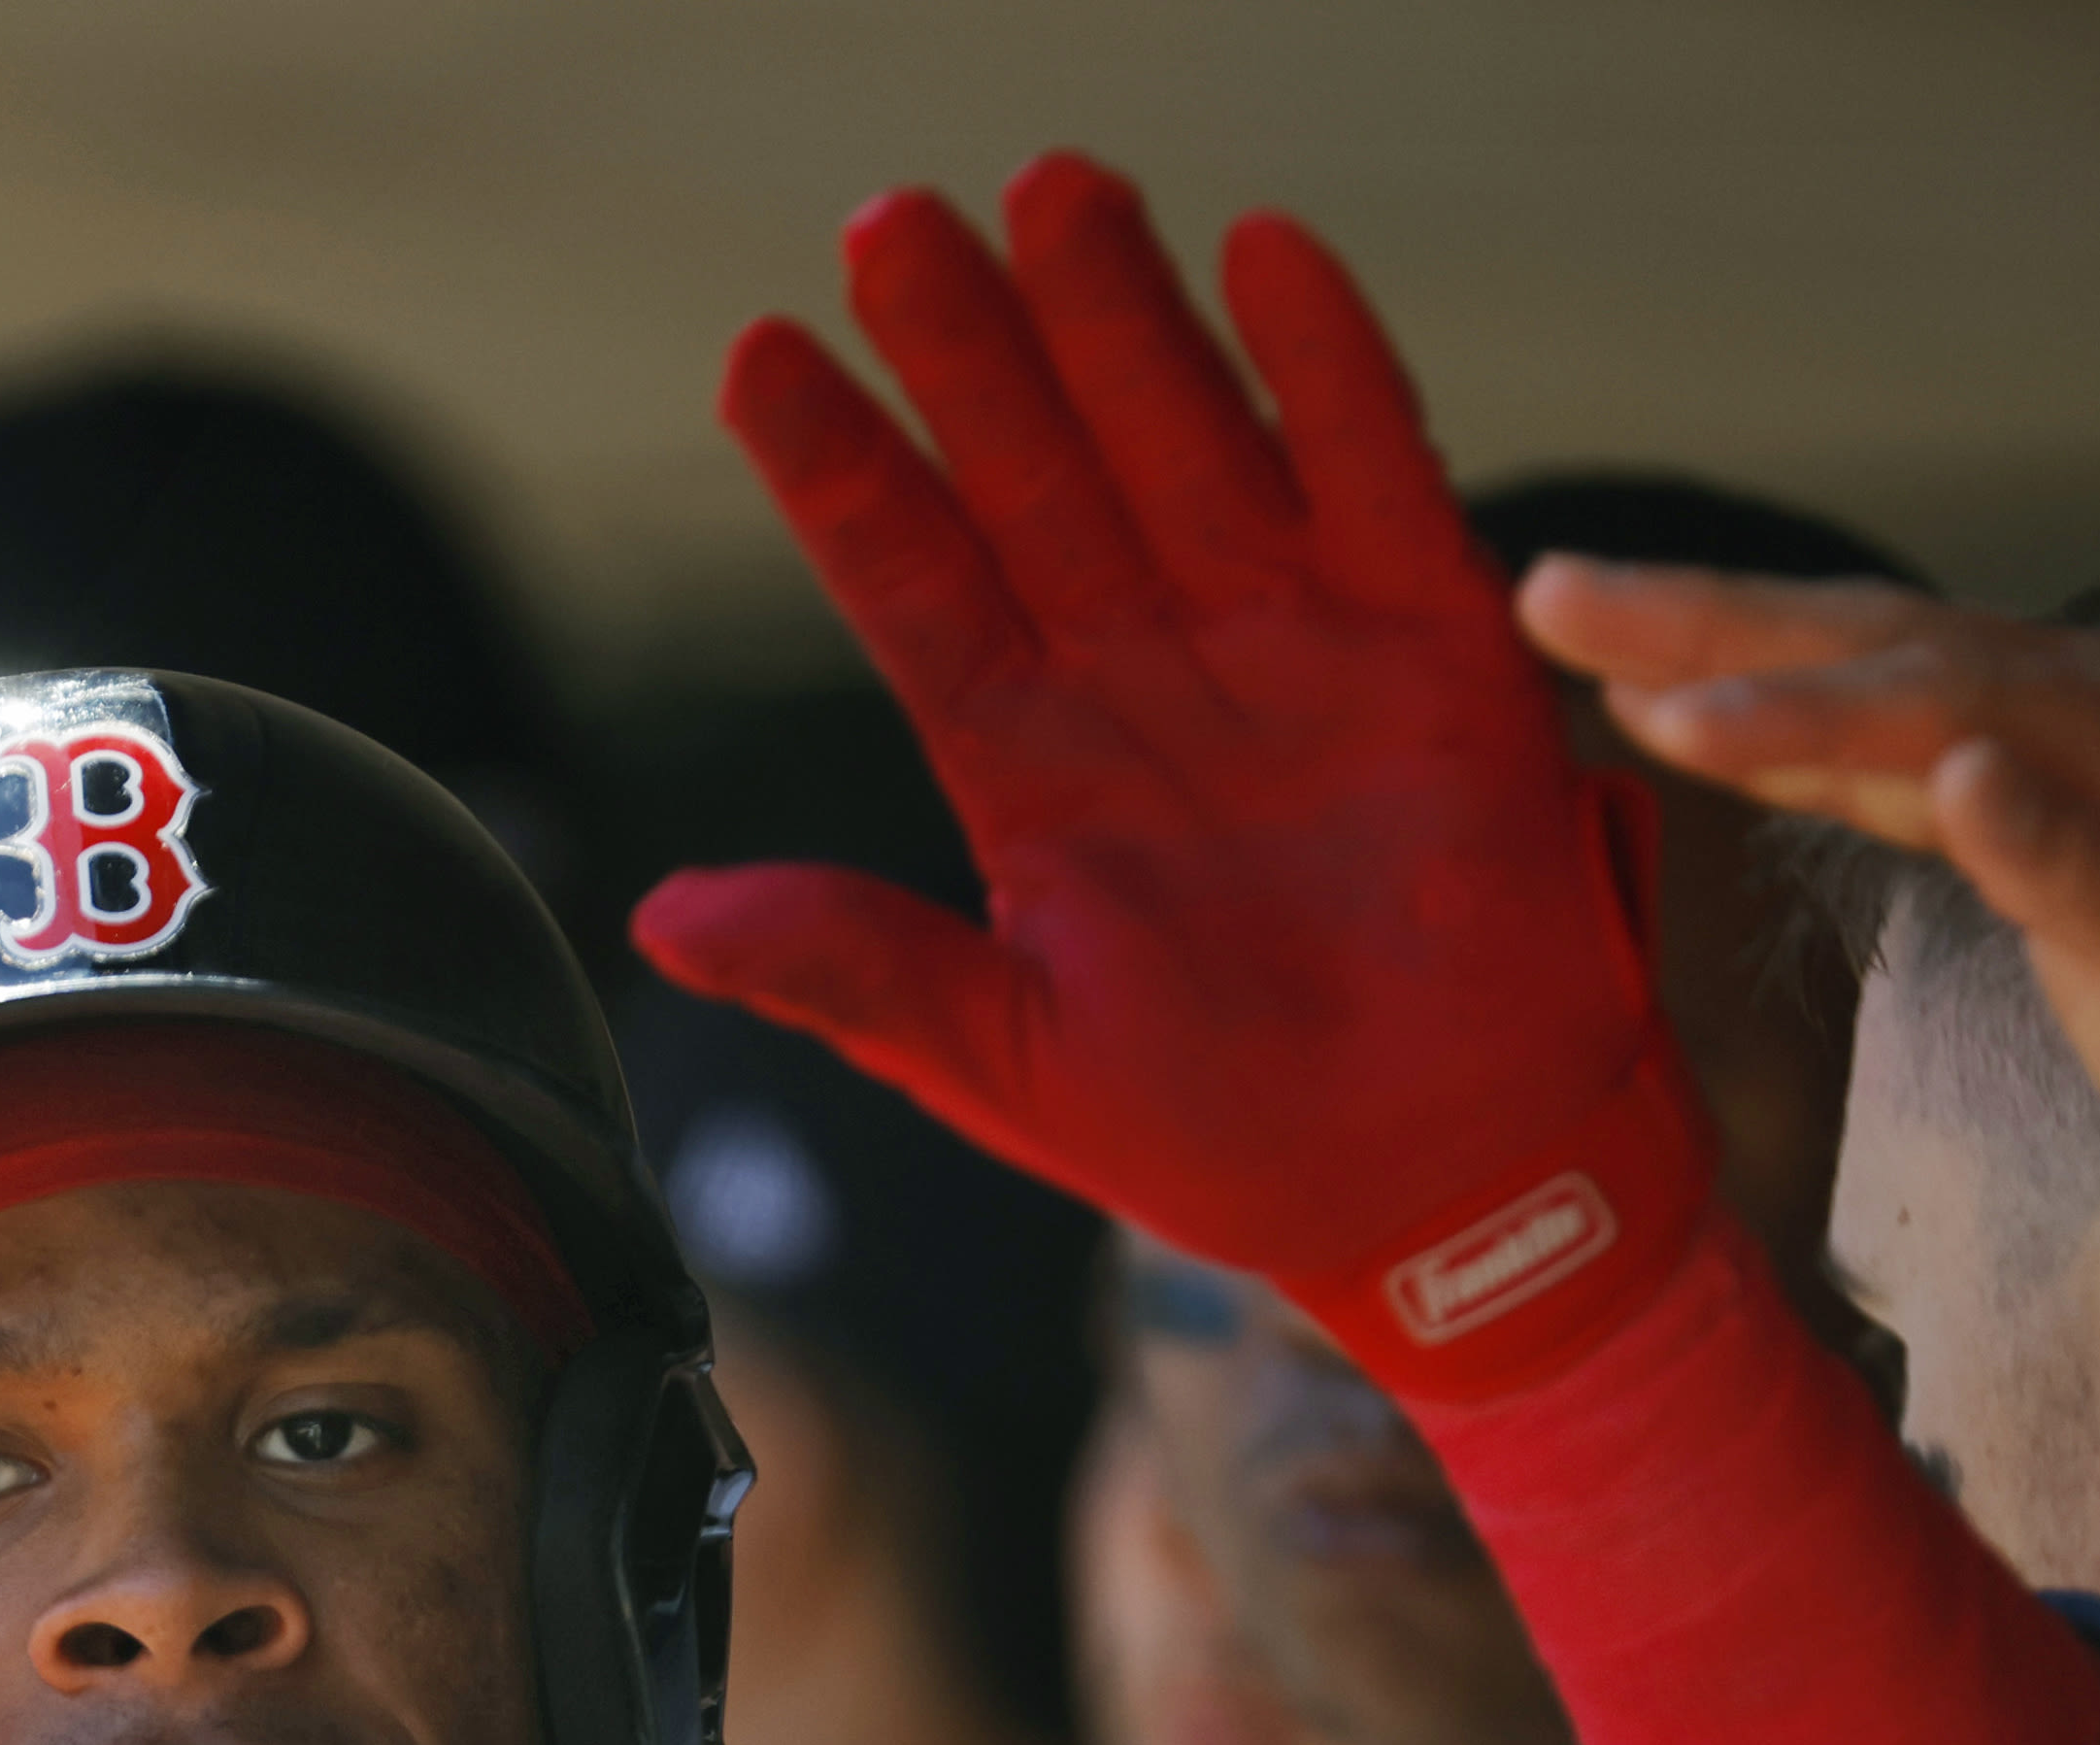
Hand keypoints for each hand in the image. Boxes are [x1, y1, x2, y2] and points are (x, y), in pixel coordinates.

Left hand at [632, 154, 1689, 1395]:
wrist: (1436, 1199)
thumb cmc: (1219, 1141)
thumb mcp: (1003, 1060)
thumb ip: (850, 968)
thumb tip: (663, 921)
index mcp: (1027, 763)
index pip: (909, 579)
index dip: (839, 470)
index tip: (759, 355)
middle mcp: (1143, 674)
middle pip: (1032, 472)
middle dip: (967, 347)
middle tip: (890, 220)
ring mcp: (1286, 643)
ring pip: (1181, 437)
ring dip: (1119, 317)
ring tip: (1052, 190)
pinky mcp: (1430, 646)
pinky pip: (1374, 471)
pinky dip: (1328, 365)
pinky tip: (1265, 253)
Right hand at [1516, 560, 2099, 1370]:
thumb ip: (2090, 879)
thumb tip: (1964, 774)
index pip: (1945, 697)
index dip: (1799, 709)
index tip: (1659, 718)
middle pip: (1885, 639)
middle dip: (1711, 619)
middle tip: (1552, 589)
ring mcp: (2073, 750)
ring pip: (1872, 673)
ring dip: (1720, 649)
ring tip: (1576, 621)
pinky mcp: (2039, 807)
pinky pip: (1884, 741)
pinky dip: (1779, 723)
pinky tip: (1686, 712)